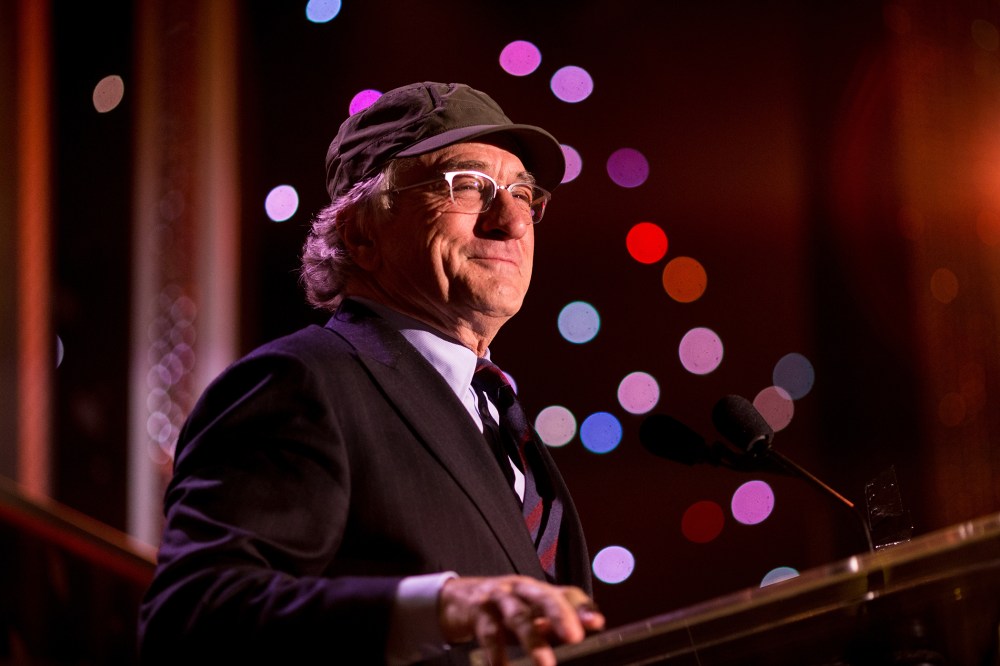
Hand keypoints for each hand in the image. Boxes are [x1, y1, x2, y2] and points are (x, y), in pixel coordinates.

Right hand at [438, 575, 604, 665]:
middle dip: (561, 615)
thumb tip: (592, 627)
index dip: (582, 607)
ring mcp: (498, 598)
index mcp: (538, 590)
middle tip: (575, 637)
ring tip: (545, 664)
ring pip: (518, 616)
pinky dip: (497, 653)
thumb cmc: (503, 610)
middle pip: (543, 597)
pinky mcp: (478, 612)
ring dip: (533, 640)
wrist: (456, 599)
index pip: (566, 594)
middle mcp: (520, 589)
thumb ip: (556, 621)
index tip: (597, 623)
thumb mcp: (530, 613)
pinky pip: (489, 633)